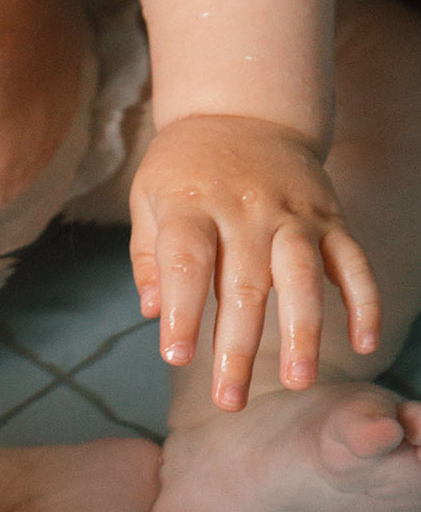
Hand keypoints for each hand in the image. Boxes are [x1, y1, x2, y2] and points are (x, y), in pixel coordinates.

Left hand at [128, 114, 379, 408]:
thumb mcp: (148, 197)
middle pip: (243, 284)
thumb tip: (151, 311)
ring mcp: (293, 214)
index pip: (187, 263)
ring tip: (295, 381)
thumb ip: (148, 255)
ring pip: (302, 276)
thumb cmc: (185, 167)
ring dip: (302, 331)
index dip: (182, 311)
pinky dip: (363, 302)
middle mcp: (244, 210)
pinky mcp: (330, 218)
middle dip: (237, 347)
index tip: (176, 357)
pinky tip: (363, 343)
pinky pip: (352, 262)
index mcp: (191, 205)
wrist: (244, 110)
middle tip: (229, 401)